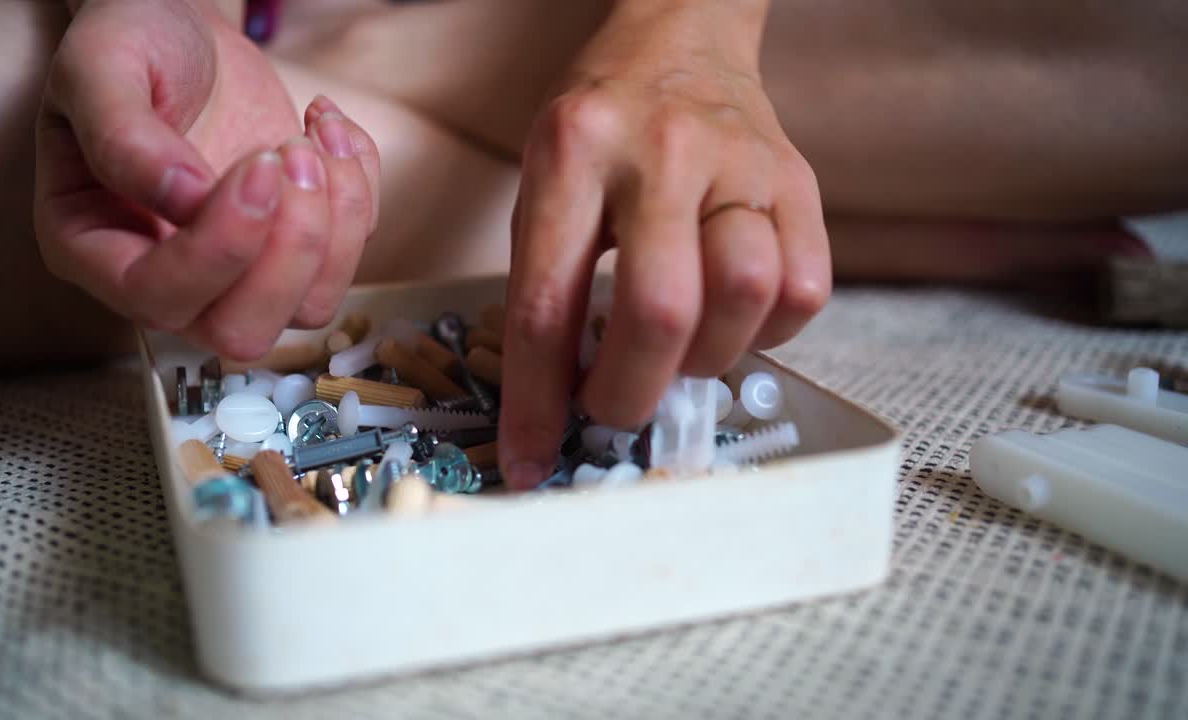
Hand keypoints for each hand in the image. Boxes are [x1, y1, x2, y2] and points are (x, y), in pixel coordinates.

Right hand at [34, 0, 379, 358]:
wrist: (183, 28)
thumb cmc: (129, 45)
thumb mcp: (101, 67)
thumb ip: (123, 136)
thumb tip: (184, 199)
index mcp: (92, 247)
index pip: (156, 296)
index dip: (219, 247)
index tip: (259, 164)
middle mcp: (166, 278)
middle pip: (240, 332)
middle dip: (288, 251)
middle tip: (291, 154)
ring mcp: (237, 273)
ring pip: (308, 309)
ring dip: (335, 224)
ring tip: (315, 137)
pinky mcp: (291, 249)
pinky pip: (349, 257)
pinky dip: (359, 190)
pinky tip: (326, 126)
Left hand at [498, 1, 829, 487]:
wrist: (682, 38)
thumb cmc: (605, 125)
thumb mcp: (547, 181)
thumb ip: (553, 282)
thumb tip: (558, 407)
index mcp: (574, 152)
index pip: (547, 302)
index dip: (538, 402)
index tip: (533, 459)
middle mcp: (661, 152)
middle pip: (661, 310)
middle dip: (631, 393)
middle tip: (615, 408)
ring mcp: (740, 162)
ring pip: (745, 295)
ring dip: (706, 359)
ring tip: (678, 353)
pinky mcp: (798, 179)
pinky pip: (804, 289)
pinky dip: (767, 332)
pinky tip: (732, 319)